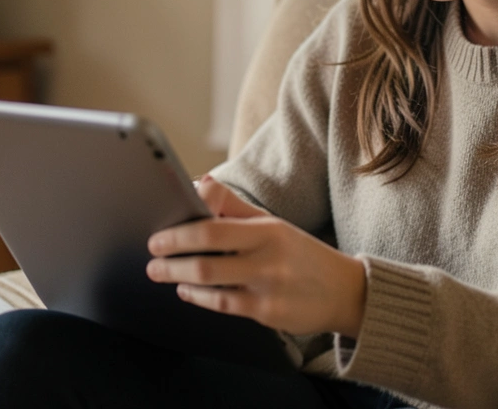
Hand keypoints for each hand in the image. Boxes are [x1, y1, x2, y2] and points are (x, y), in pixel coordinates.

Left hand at [147, 176, 366, 337]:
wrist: (345, 291)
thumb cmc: (300, 254)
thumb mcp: (272, 224)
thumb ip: (234, 206)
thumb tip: (200, 183)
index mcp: (267, 228)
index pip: (214, 226)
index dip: (180, 232)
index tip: (158, 235)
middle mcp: (267, 256)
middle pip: (207, 256)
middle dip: (171, 257)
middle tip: (152, 256)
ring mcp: (267, 286)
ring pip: (211, 282)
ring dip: (178, 277)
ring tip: (160, 273)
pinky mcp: (268, 313)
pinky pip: (223, 305)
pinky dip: (198, 297)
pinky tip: (186, 291)